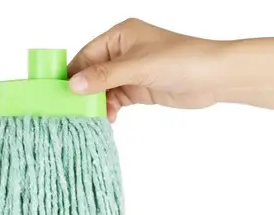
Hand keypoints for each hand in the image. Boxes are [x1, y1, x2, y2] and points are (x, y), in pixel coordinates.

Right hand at [68, 18, 226, 120]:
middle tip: (74, 111)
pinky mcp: (138, 89)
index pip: (87, 55)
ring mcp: (130, 72)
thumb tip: (73, 85)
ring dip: (98, 104)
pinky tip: (110, 118)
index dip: (73, 74)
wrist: (213, 77)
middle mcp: (122, 52)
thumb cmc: (180, 60)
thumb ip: (105, 76)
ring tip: (97, 118)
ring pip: (103, 90)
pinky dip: (110, 109)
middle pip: (92, 74)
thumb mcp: (138, 67)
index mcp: (120, 36)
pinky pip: (116, 100)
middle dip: (84, 93)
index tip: (59, 94)